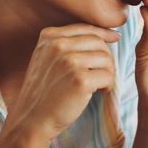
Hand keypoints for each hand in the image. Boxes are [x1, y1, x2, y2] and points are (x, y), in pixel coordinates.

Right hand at [6, 24, 118, 141]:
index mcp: (49, 37)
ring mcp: (69, 62)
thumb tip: (106, 35)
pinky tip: (98, 92)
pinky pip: (108, 76)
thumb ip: (67, 44)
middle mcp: (58, 45)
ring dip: (108, 73)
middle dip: (106, 58)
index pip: (85, 28)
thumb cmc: (43, 92)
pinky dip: (108, 85)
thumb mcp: (47, 59)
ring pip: (106, 58)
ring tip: (98, 85)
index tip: (116, 37)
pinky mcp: (80, 80)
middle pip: (98, 42)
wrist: (31, 119)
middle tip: (102, 74)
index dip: (104, 32)